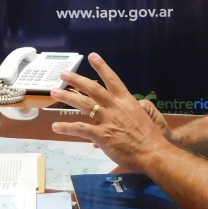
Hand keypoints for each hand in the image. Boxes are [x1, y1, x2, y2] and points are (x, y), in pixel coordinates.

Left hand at [48, 52, 171, 170]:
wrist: (153, 152)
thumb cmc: (150, 137)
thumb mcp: (140, 118)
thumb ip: (124, 116)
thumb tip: (112, 118)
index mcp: (126, 100)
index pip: (112, 79)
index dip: (102, 67)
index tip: (92, 56)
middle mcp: (115, 106)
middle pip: (93, 88)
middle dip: (77, 79)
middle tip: (63, 74)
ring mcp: (107, 119)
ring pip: (84, 104)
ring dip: (68, 97)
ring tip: (54, 92)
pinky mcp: (101, 135)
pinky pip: (80, 128)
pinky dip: (67, 127)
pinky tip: (56, 126)